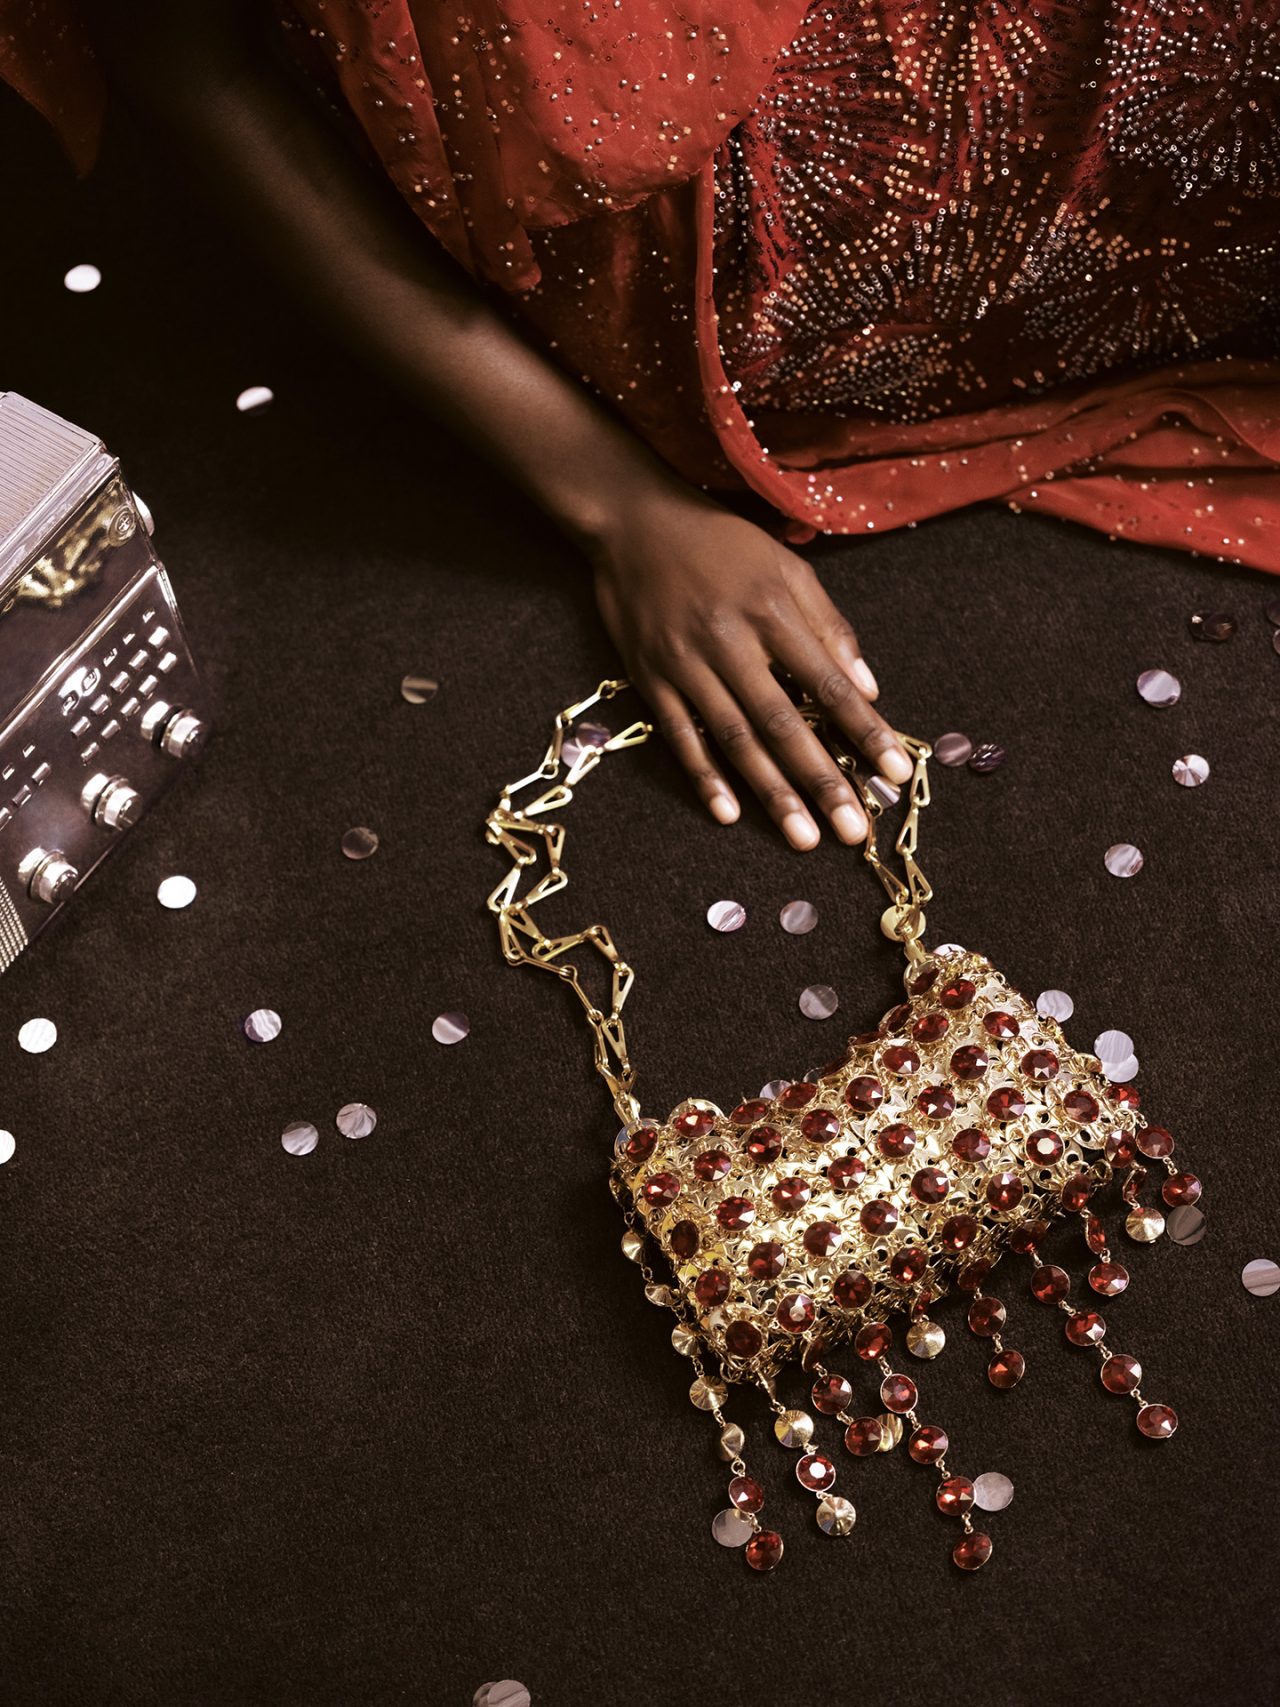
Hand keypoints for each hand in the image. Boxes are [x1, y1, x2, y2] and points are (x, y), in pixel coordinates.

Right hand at [585, 481, 913, 849]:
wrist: (635, 522)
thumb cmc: (722, 544)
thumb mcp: (786, 569)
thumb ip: (829, 627)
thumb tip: (869, 687)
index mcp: (773, 611)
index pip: (830, 684)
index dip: (865, 732)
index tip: (894, 773)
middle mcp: (730, 642)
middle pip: (783, 723)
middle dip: (821, 781)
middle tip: (850, 831)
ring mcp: (686, 664)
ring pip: (735, 739)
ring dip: (770, 792)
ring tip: (802, 837)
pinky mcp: (649, 678)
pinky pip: (680, 736)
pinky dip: (704, 776)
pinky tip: (729, 813)